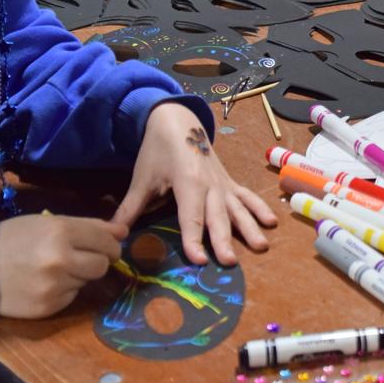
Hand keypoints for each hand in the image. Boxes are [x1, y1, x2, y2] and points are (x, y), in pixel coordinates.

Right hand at [0, 214, 126, 318]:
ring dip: (78, 275)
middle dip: (97, 260)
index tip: (106, 246)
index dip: (110, 244)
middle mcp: (60, 259)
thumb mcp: (49, 222)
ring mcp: (54, 286)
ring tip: (54, 269)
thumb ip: (90, 226)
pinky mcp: (48, 307)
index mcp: (61, 232)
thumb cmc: (15, 238)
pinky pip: (71, 298)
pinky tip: (44, 283)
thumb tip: (124, 232)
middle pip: (102, 265)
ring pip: (87, 282)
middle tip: (80, 257)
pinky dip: (63, 290)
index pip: (107, 241)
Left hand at [112, 102, 276, 265]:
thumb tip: (112, 235)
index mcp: (188, 181)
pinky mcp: (229, 182)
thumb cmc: (158, 150)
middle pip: (218, 216)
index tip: (198, 260)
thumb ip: (130, 208)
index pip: (191, 216)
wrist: (177, 120)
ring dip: (249, 227)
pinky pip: (246, 196)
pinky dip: (260, 208)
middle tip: (230, 262)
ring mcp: (223, 183)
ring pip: (237, 208)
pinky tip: (271, 223)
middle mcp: (210, 183)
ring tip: (261, 246)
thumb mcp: (142, 178)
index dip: (193, 239)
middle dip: (224, 239)